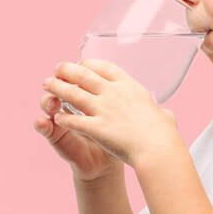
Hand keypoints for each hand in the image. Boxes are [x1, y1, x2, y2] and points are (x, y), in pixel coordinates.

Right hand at [34, 69, 122, 182]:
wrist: (105, 161)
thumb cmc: (114, 134)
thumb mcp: (117, 112)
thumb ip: (114, 96)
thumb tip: (119, 81)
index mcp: (84, 94)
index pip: (75, 77)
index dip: (74, 72)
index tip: (77, 70)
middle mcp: (69, 103)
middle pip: (58, 86)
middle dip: (57, 83)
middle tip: (56, 82)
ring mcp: (59, 118)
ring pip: (47, 103)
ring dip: (47, 101)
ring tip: (51, 103)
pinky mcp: (55, 136)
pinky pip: (45, 128)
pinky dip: (41, 124)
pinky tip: (41, 122)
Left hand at [40, 59, 181, 168]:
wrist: (158, 149)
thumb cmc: (163, 135)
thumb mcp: (163, 117)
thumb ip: (161, 114)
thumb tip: (166, 116)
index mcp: (129, 86)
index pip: (104, 67)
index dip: (89, 64)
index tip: (81, 64)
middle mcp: (113, 93)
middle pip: (84, 75)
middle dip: (67, 70)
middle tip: (57, 68)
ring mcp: (103, 109)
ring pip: (73, 94)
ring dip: (57, 88)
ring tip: (46, 84)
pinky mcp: (96, 127)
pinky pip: (73, 120)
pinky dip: (63, 118)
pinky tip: (55, 118)